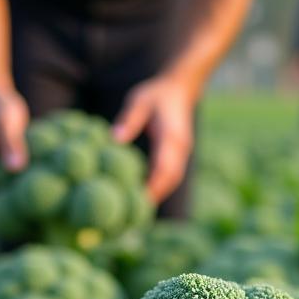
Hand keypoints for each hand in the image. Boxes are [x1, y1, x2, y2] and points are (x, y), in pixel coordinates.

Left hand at [113, 74, 195, 204]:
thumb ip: (128, 119)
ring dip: (159, 193)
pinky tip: (147, 194)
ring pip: (173, 179)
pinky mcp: (181, 155)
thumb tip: (114, 140)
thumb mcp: (139, 100)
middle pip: (170, 178)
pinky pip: (173, 176)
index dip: (153, 183)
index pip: (164, 165)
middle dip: (155, 194)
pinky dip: (162, 186)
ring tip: (139, 208)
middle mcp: (180, 147)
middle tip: (135, 210)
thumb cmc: (156, 94)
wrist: (180, 89)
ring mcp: (183, 152)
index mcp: (171, 135)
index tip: (138, 196)